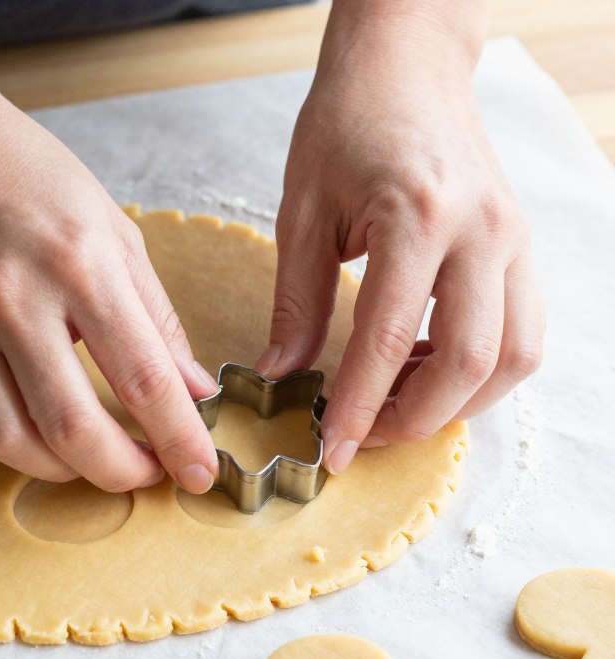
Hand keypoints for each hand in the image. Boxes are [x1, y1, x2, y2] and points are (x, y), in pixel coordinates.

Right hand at [0, 87, 218, 492]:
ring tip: (90, 459)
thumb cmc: (23, 173)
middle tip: (145, 473)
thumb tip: (191, 387)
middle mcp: (14, 301)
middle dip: (122, 472)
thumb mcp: (111, 227)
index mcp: (79, 265)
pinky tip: (31, 437)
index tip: (199, 472)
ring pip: (10, 441)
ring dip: (62, 470)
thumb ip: (155, 315)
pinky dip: (3, 448)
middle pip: (74, 429)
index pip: (143, 377)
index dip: (179, 438)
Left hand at [257, 4, 544, 474]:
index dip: (359, 408)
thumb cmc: (346, 124)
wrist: (405, 65)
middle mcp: (481, 233)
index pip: (387, 341)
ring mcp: (512, 239)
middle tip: (362, 436)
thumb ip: (296, 302)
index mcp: (416, 218)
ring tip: (396, 403)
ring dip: (458, 401)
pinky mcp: (519, 245)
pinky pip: (522, 330)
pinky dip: (480, 368)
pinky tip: (426, 365)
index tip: (331, 449)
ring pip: (513, 357)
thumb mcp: (301, 211)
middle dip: (414, 418)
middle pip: (470, 362)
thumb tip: (280, 376)